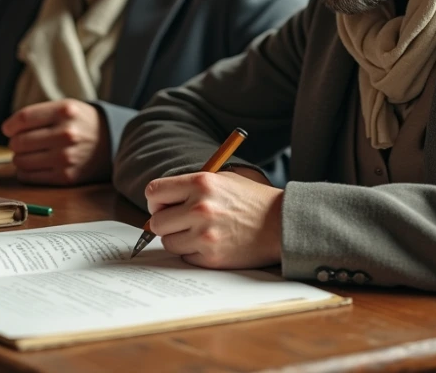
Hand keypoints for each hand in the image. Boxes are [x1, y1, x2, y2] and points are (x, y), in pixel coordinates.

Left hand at [2, 99, 110, 185]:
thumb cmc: (80, 123)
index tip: (8, 129)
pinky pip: (29, 177)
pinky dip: (25, 172)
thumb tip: (8, 130)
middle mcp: (66, 134)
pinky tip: (34, 165)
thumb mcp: (66, 107)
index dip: (10, 126)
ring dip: (19, 158)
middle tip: (22, 142)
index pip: (23, 119)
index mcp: (65, 111)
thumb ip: (38, 114)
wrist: (111, 143)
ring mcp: (66, 157)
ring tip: (30, 153)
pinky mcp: (66, 177)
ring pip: (20, 161)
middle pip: (19, 141)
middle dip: (15, 143)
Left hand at [145, 170, 283, 268]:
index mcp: (201, 183)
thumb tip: (158, 205)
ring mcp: (205, 235)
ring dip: (179, 239)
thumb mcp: (222, 180)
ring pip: (169, 242)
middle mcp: (200, 208)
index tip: (163, 206)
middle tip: (180, 222)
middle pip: (157, 222)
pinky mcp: (211, 257)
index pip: (154, 192)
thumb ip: (189, 188)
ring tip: (200, 232)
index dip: (156, 201)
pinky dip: (194, 252)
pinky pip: (186, 257)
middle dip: (165, 222)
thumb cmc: (250, 200)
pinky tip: (212, 243)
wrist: (281, 223)